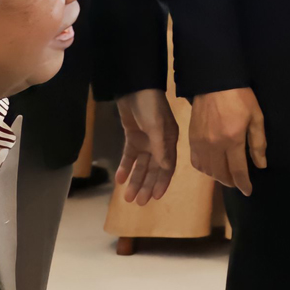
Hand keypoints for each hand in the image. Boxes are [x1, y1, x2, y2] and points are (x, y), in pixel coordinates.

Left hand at [114, 89, 177, 204]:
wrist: (135, 87)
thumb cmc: (150, 106)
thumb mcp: (156, 127)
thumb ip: (161, 148)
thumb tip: (166, 169)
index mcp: (169, 142)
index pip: (167, 167)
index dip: (162, 182)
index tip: (155, 198)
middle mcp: (159, 144)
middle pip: (153, 169)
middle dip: (147, 185)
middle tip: (138, 202)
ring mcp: (145, 140)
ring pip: (141, 165)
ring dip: (135, 180)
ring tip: (127, 197)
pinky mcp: (132, 136)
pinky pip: (129, 155)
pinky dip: (125, 167)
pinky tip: (119, 179)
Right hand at [190, 87, 265, 194]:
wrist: (214, 82)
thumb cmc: (240, 98)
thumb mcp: (256, 117)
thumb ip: (258, 143)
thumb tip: (260, 165)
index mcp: (232, 140)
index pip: (237, 170)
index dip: (243, 184)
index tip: (248, 191)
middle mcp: (214, 146)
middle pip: (220, 174)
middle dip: (231, 182)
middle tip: (239, 183)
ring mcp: (200, 143)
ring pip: (207, 170)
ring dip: (218, 177)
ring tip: (227, 176)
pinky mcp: (192, 139)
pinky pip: (196, 162)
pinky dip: (204, 169)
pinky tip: (212, 167)